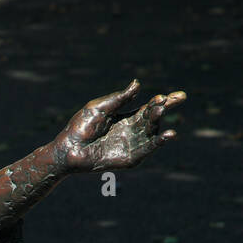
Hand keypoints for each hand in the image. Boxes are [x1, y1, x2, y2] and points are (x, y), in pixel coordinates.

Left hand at [54, 80, 184, 173]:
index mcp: (126, 117)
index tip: (172, 95)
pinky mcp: (128, 159)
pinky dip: (157, 143)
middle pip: (153, 119)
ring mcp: (131, 145)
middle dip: (164, 109)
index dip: (161, 102)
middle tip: (173, 99)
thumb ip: (120, 98)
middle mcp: (131, 131)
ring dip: (159, 122)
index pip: (149, 108)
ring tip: (162, 111)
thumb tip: (138, 84)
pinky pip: (146, 151)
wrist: (69, 148)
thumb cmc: (81, 126)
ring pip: (151, 133)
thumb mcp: (101, 107)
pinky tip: (167, 135)